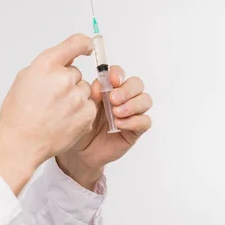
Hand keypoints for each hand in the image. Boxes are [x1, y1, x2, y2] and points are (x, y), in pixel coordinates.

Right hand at [0, 34, 97, 195]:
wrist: (21, 142)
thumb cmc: (18, 114)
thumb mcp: (25, 79)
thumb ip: (47, 67)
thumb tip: (64, 61)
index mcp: (46, 65)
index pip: (76, 43)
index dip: (83, 44)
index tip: (86, 47)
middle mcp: (64, 78)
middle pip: (76, 73)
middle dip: (67, 83)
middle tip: (51, 98)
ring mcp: (77, 97)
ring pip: (84, 90)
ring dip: (75, 98)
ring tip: (56, 111)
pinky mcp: (86, 114)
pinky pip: (89, 107)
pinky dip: (79, 113)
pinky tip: (63, 120)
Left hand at [56, 65, 152, 190]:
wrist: (79, 150)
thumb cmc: (79, 125)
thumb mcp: (81, 107)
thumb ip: (90, 94)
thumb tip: (97, 86)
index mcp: (108, 89)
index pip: (119, 74)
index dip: (118, 74)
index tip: (112, 80)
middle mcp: (123, 98)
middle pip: (136, 84)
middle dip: (126, 90)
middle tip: (113, 99)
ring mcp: (131, 113)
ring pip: (145, 100)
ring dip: (132, 104)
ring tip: (116, 113)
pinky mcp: (136, 129)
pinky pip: (145, 121)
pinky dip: (133, 121)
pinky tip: (119, 124)